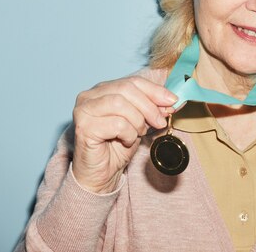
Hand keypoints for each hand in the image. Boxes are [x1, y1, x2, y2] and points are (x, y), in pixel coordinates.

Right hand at [71, 75, 176, 192]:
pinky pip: (117, 124)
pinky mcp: (84, 127)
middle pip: (126, 89)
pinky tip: (126, 141)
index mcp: (102, 89)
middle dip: (149, 106)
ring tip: (138, 133)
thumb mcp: (140, 122)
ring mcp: (83, 110)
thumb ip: (152, 108)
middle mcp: (89, 96)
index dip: (154, 90)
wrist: (101, 174)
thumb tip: (170, 100)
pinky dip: (128, 133)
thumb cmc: (117, 146)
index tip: (172, 101)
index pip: (132, 81)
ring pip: (120, 104)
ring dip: (137, 121)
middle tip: (160, 122)